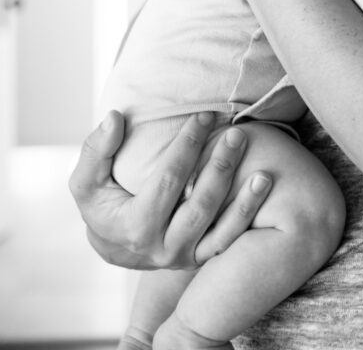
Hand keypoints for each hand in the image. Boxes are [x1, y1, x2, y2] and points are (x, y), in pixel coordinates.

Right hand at [68, 111, 271, 269]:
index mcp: (135, 227)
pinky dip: (248, 214)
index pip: (168, 180)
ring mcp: (184, 256)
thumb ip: (96, 149)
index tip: (204, 115)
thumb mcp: (86, 181)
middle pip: (199, 204)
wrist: (114, 245)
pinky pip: (229, 239)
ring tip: (261, 165)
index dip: (187, 145)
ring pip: (220, 227)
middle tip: (237, 133)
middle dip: (220, 166)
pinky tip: (263, 185)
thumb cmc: (101, 205)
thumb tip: (114, 118)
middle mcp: (162, 248)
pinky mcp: (200, 258)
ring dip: (244, 196)